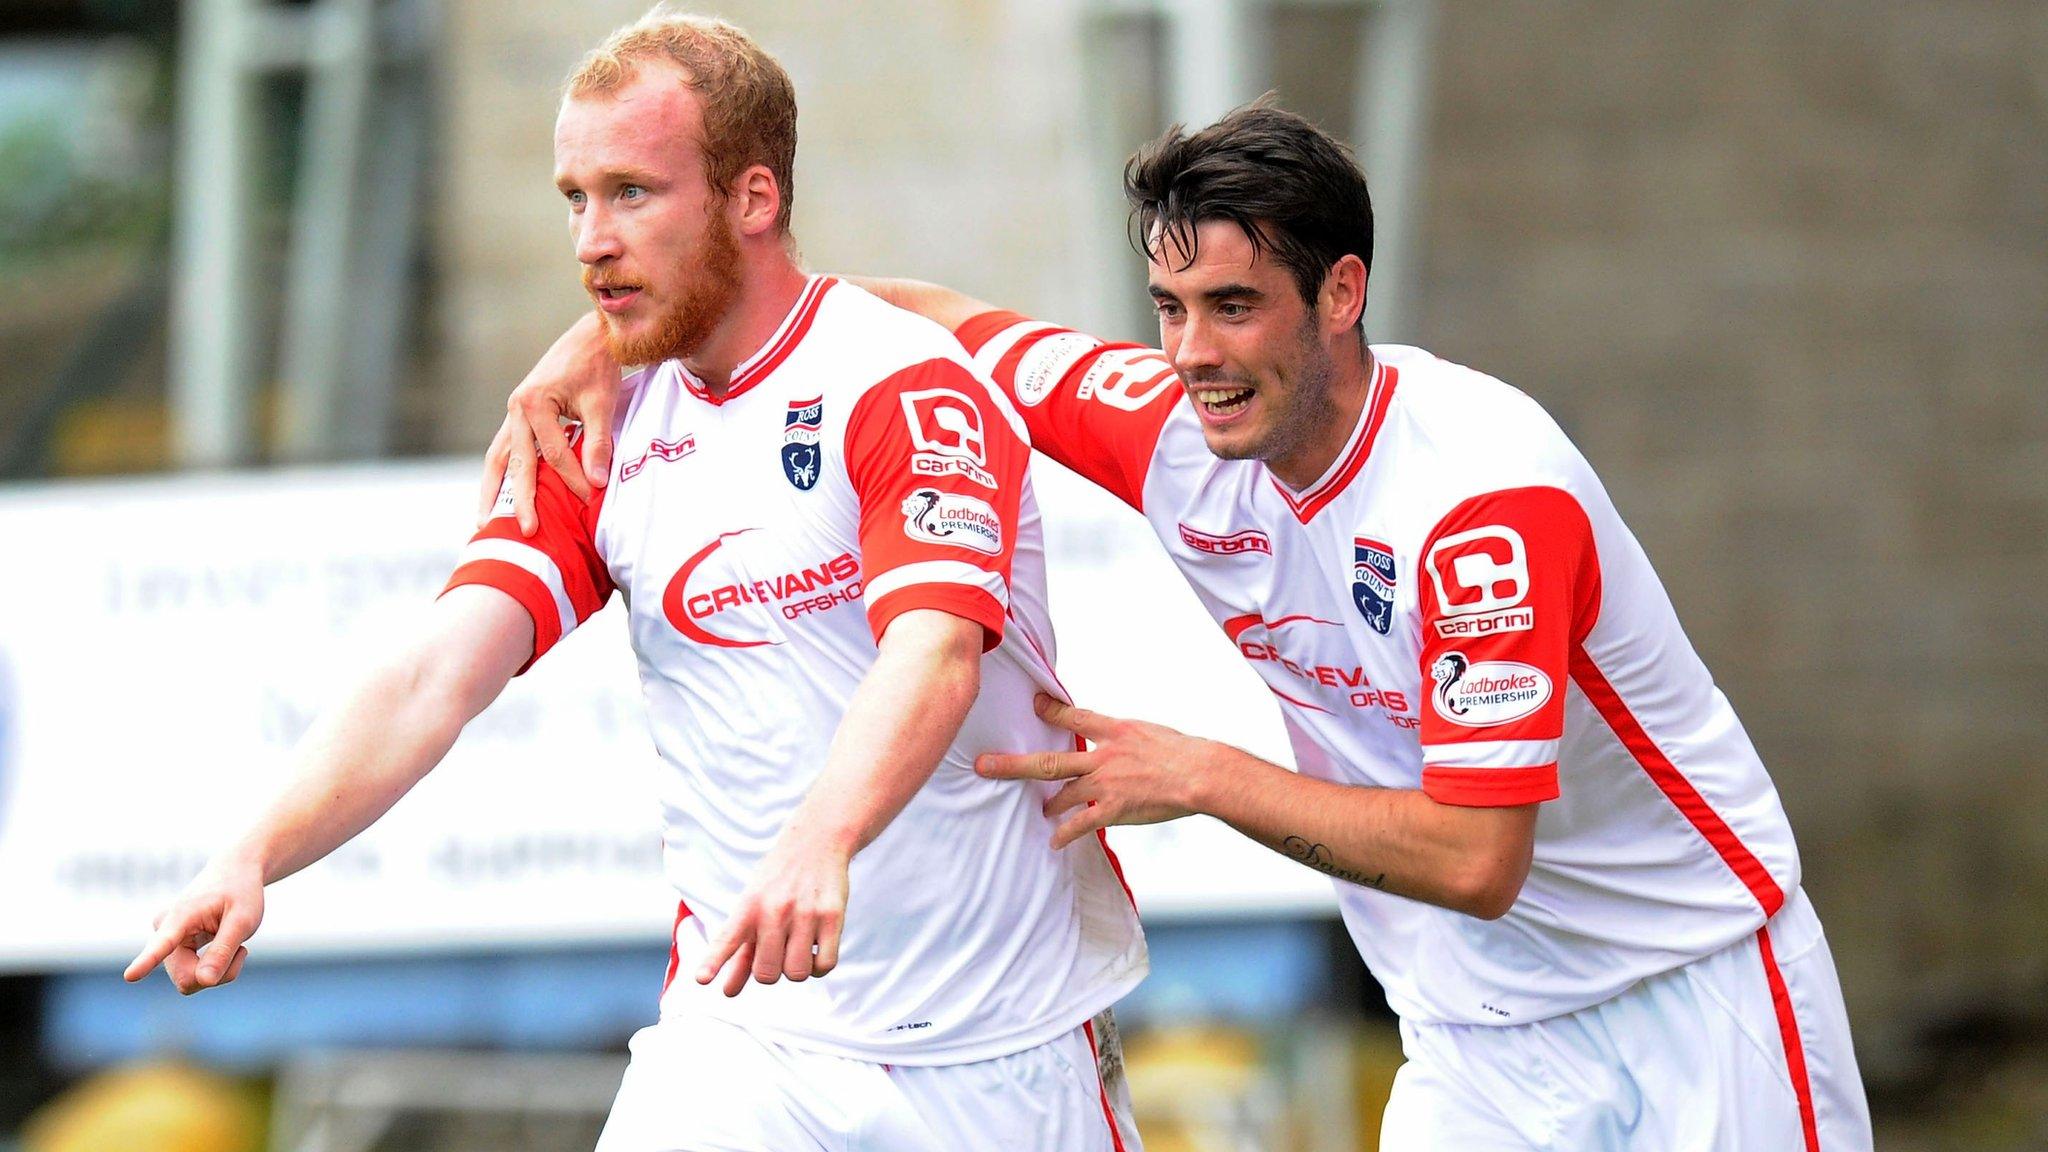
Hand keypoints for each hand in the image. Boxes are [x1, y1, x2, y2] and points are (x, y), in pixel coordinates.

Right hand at [123, 860, 263, 993]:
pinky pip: (192, 975)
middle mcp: (163, 929)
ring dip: (217, 972)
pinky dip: (214, 969)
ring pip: (190, 980)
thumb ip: (223, 951)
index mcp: (180, 916)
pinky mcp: (171, 948)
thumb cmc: (241, 893)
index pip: (163, 944)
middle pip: (185, 978)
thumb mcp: (243, 920)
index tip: (130, 976)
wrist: (234, 873)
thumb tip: (204, 981)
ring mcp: (164, 939)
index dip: (147, 962)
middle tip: (242, 950)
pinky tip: (225, 945)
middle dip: (216, 975)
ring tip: (235, 946)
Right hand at [476, 310, 622, 535]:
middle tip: (526, 531)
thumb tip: (597, 483)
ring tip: (485, 522)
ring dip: (492, 490)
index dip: (573, 479)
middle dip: (520, 499)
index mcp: (533, 403)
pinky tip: (497, 496)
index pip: (553, 455)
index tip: (591, 499)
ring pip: (497, 458)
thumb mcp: (601, 404)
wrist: (589, 337)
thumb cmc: (596, 367)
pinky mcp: (517, 417)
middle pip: (515, 463)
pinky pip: (504, 450)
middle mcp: (515, 409)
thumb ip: (597, 443)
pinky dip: (501, 474)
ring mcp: (512, 413)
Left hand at [695, 835, 849, 997]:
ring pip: (797, 973)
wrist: (815, 842)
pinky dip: (818, 968)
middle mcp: (775, 910)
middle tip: (775, 956)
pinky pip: (825, 965)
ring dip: (796, 970)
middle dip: (769, 974)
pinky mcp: (832, 917)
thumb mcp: (752, 905)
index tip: (702, 980)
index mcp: (748, 907)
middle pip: (767, 974)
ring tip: (796, 951)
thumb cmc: (777, 881)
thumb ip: (740, 949)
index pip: (727, 939)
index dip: (713, 961)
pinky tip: (814, 951)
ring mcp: (805, 914)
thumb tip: (727, 992)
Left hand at [976, 694, 1209, 848]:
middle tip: (984, 765)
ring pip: (1062, 793)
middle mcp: (1103, 755)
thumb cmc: (1182, 753)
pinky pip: (1081, 824)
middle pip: (1049, 761)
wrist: (1200, 774)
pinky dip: (1064, 834)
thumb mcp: (1149, 731)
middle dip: (1012, 764)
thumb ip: (1125, 735)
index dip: (1051, 710)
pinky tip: (1053, 841)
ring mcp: (1106, 784)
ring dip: (1047, 803)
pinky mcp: (1114, 809)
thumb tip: (1116, 737)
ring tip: (1041, 810)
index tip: (1034, 704)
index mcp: (1115, 730)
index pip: (1074, 717)